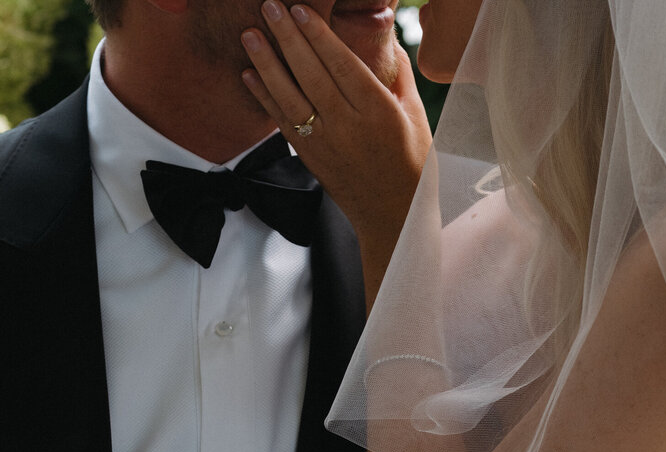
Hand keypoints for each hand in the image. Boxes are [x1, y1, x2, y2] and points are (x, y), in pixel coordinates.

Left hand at [241, 3, 431, 252]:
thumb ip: (400, 75)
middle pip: (312, 75)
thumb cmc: (412, 164)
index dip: (318, 35)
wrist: (395, 217)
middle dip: (288, 38)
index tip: (300, 9)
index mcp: (378, 112)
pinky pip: (283, 123)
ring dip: (267, 64)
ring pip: (291, 98)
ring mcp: (326, 145)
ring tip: (249, 34)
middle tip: (269, 6)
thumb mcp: (416, 117)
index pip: (342, 65)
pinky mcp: (312, 159)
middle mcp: (348, 128)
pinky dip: (265, 98)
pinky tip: (249, 74)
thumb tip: (388, 35)